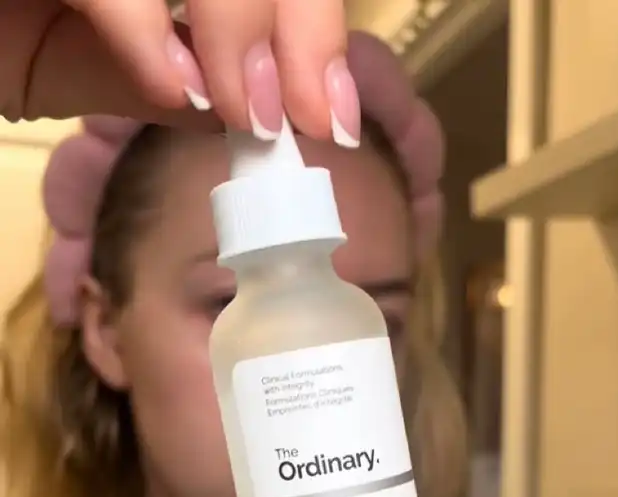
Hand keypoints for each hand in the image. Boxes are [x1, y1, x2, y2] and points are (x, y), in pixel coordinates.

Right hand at [0, 0, 351, 140]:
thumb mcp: (52, 62)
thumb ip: (136, 69)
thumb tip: (222, 101)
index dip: (310, 32)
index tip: (330, 117)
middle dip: (301, 25)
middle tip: (313, 118)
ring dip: (242, 24)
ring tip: (254, 110)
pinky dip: (141, 21)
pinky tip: (171, 81)